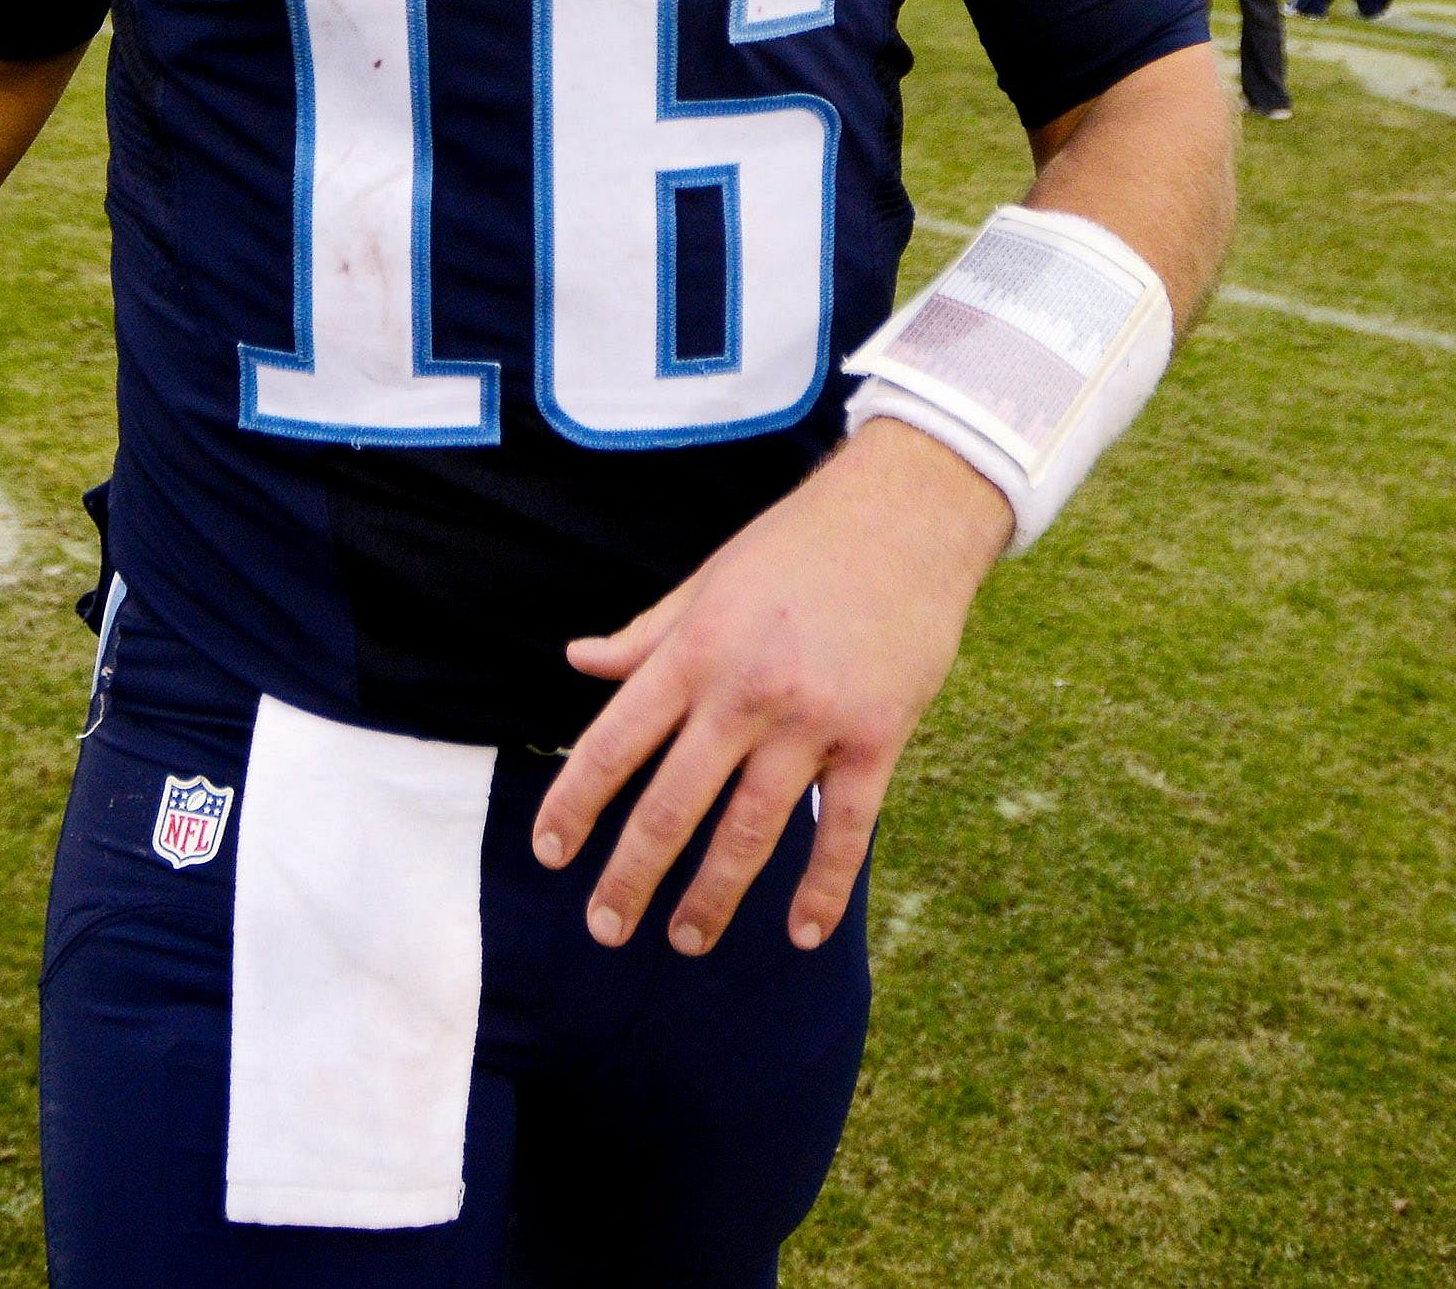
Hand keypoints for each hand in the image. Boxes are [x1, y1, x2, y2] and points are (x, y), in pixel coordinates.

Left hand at [531, 419, 1009, 959]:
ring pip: (751, 831)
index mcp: (693, 650)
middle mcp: (744, 691)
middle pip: (673, 806)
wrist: (906, 515)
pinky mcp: (877, 738)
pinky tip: (800, 934)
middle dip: (632, 876)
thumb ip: (646, 634)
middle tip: (605, 927)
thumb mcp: (708, 579)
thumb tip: (578, 661)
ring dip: (713, 896)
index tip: (549, 854)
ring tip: (685, 940)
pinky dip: (823, 889)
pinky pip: (845, 829)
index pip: (612, 743)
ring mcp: (813, 720)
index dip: (574, 804)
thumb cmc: (798, 544)